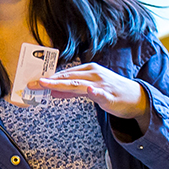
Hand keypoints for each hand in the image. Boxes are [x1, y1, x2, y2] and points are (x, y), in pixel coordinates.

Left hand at [32, 63, 150, 120]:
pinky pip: (101, 94)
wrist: (136, 98)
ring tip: (47, 84)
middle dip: (49, 80)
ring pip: (78, 84)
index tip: (33, 81)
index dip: (49, 77)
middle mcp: (94, 74)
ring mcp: (102, 84)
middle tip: (32, 84)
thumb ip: (72, 91)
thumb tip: (53, 92)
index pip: (65, 74)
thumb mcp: (89, 89)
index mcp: (88, 70)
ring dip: (61, 84)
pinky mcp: (110, 96)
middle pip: (68, 77)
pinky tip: (90, 90)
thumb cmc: (112, 92)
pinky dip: (95, 92)